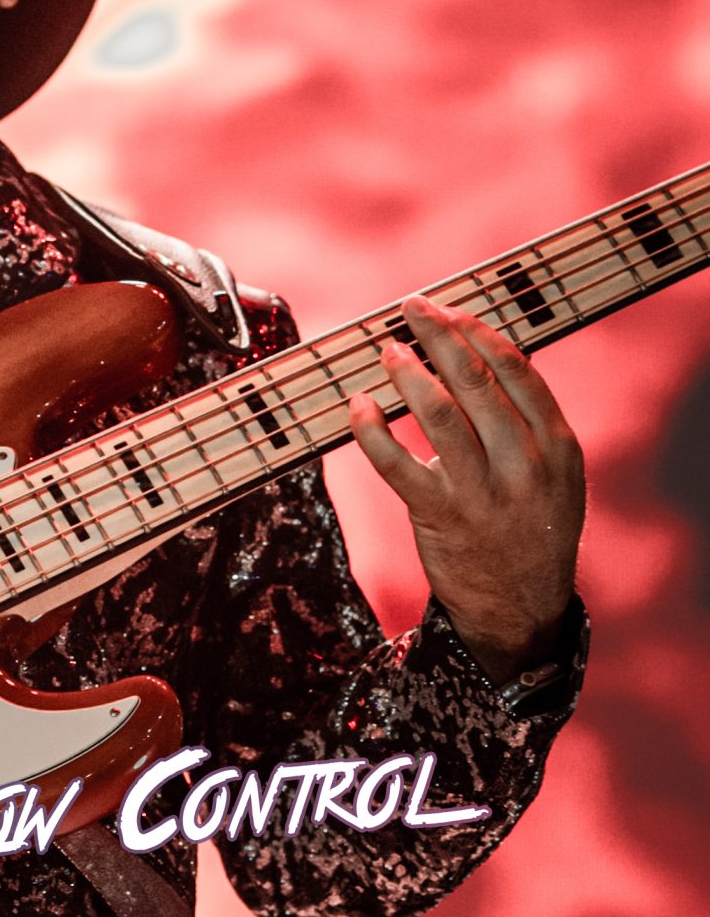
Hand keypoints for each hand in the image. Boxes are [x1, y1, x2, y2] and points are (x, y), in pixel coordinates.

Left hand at [348, 295, 584, 682]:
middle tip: (412, 307)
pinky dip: (373, 431)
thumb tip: (488, 357)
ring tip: (388, 348)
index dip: (479, 333)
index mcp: (557, 445)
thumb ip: (531, 424)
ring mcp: (482, 491)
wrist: (522, 609)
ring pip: (438, 414)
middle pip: (476, 381)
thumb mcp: (557, 476)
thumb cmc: (532, 529)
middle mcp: (524, 463)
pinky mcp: (441, 517)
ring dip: (407, 373)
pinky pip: (398, 465)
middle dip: (440, 335)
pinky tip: (358, 406)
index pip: (517, 371)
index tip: (451, 311)